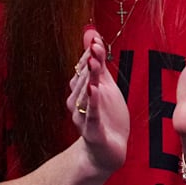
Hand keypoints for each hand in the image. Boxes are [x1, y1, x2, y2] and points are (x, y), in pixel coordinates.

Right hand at [67, 27, 128, 173]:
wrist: (106, 151)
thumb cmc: (105, 116)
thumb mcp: (105, 85)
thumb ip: (98, 62)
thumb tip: (91, 33)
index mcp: (83, 90)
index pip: (84, 68)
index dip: (90, 53)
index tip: (95, 38)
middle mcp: (79, 102)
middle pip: (83, 79)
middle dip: (89, 62)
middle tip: (95, 46)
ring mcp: (84, 116)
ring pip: (85, 95)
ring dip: (89, 79)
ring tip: (93, 63)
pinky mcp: (92, 130)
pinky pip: (91, 114)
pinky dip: (93, 102)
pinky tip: (95, 90)